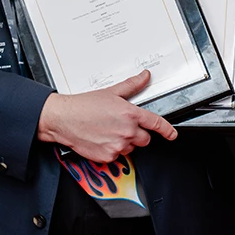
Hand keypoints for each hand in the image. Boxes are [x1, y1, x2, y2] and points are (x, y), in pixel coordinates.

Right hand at [36, 70, 177, 163]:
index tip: (171, 134)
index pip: (156, 123)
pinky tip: (101, 140)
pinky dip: (111, 151)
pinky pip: (117, 157)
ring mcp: (118, 145)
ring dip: (124, 143)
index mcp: (130, 114)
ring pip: (131, 148)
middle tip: (121, 127)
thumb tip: (144, 77)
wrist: (63, 119)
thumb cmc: (83, 106)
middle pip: (145, 139)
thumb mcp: (111, 92)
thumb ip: (131, 86)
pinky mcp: (108, 156)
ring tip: (108, 132)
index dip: (167, 130)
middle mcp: (127, 131)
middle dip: (137, 134)